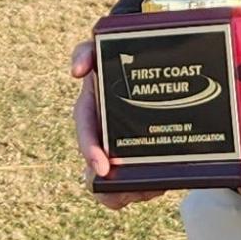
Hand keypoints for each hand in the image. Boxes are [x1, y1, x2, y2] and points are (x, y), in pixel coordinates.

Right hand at [70, 40, 165, 210]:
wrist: (147, 56)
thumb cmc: (117, 57)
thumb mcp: (100, 49)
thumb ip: (85, 52)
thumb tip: (77, 70)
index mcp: (91, 114)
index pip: (86, 139)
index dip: (91, 155)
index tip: (102, 168)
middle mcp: (103, 135)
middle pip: (98, 177)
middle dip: (111, 188)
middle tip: (129, 188)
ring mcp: (122, 146)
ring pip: (121, 184)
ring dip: (134, 190)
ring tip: (154, 186)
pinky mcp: (142, 153)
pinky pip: (141, 181)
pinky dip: (150, 186)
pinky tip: (163, 183)